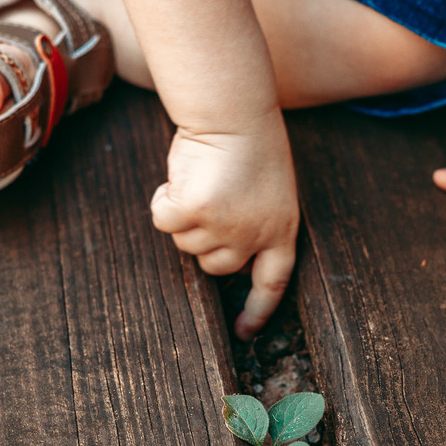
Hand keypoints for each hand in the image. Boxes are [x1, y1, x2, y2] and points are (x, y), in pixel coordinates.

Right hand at [151, 112, 298, 337]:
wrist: (234, 113)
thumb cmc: (250, 143)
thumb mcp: (268, 192)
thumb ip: (253, 225)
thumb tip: (220, 256)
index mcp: (282, 231)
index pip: (272, 283)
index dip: (258, 310)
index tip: (244, 332)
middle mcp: (254, 236)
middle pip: (214, 265)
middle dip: (204, 239)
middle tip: (209, 199)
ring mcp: (224, 226)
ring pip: (186, 242)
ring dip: (184, 214)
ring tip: (203, 179)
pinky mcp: (194, 211)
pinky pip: (163, 220)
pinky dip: (163, 200)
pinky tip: (180, 177)